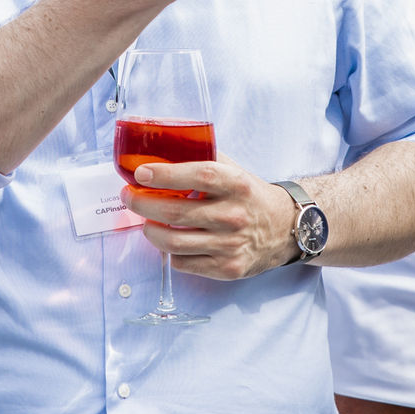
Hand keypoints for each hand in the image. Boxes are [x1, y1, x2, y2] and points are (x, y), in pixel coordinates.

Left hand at [125, 156, 299, 278]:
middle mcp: (234, 215)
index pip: (199, 175)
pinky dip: (168, 252)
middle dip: (142, 204)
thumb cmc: (249, 196)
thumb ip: (203, 157)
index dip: (166, 174)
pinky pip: (183, 263)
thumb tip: (162, 145)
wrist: (285, 229)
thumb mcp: (233, 170)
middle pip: (175, 213)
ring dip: (150, 231)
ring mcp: (231, 245)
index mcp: (236, 184)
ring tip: (146, 222)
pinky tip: (168, 240)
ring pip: (173, 242)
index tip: (141, 174)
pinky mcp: (227, 268)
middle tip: (129, 197)